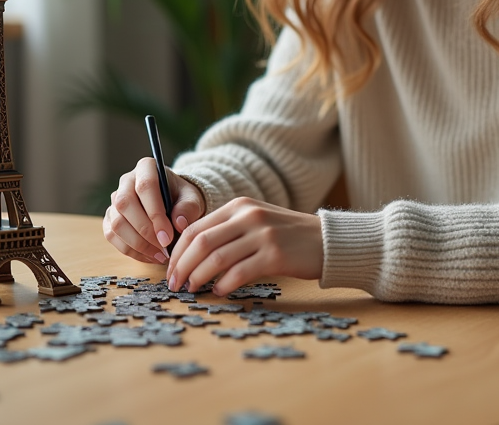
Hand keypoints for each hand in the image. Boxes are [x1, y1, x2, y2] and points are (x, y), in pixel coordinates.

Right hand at [103, 157, 205, 263]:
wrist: (174, 202)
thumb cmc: (182, 197)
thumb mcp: (192, 199)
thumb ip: (188, 208)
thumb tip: (179, 223)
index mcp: (146, 168)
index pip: (145, 187)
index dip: (155, 213)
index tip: (168, 236)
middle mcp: (126, 181)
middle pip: (125, 204)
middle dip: (144, 231)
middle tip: (164, 248)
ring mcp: (115, 200)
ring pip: (116, 223)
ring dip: (137, 244)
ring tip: (159, 255)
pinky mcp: (110, 218)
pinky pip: (112, 236)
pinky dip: (130, 251)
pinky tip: (149, 256)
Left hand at [165, 197, 323, 296]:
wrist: (327, 240)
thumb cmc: (287, 236)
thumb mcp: (256, 222)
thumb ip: (227, 231)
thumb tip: (191, 257)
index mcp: (239, 206)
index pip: (195, 228)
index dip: (177, 252)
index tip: (170, 270)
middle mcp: (248, 216)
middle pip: (201, 242)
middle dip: (182, 266)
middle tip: (174, 284)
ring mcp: (262, 235)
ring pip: (216, 258)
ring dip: (198, 277)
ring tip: (192, 290)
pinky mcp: (275, 256)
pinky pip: (239, 273)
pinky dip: (223, 285)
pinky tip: (219, 292)